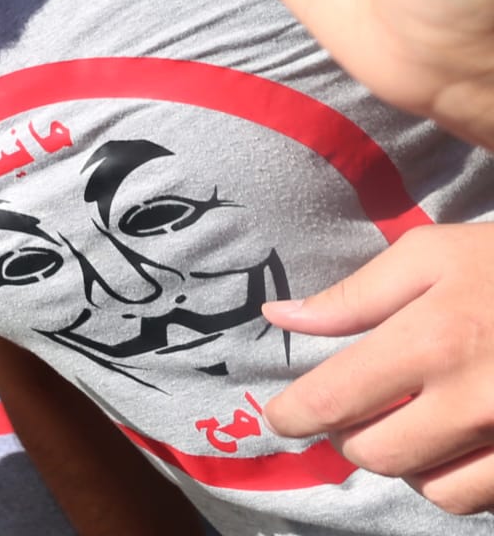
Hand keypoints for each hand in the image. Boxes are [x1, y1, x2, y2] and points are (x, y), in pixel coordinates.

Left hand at [263, 225, 493, 515]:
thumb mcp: (431, 255)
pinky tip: (454, 442)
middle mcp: (472, 401)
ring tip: (404, 425)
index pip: (334, 400)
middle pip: (376, 453)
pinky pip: (482, 498)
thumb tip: (281, 320)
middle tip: (349, 411)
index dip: (293, 416)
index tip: (280, 417)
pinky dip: (457, 479)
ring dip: (404, 463)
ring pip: (430, 488)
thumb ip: (354, 296)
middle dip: (348, 436)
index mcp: (432, 341)